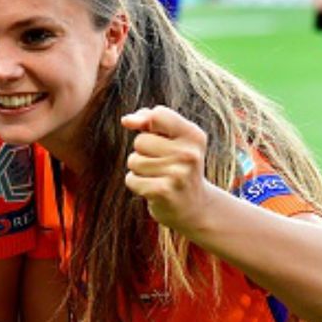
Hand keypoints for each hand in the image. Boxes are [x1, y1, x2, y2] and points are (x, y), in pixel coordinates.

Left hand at [121, 106, 218, 234]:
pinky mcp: (163, 192)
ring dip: (140, 170)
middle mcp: (189, 154)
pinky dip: (137, 185)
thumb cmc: (177, 166)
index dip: (148, 124)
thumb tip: (127, 120)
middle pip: (140, 141)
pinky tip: (154, 189)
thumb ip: (150, 121)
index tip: (157, 136)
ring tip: (159, 177)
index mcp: (194, 136)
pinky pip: (131, 180)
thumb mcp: (172, 139)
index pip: (158, 114)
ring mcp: (177, 174)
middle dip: (143, 153)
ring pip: (134, 161)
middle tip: (163, 165)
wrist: (194, 206)